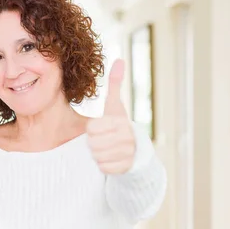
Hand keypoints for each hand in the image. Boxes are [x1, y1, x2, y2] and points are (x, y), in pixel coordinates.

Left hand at [87, 59, 135, 174]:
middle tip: (104, 140)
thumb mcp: (115, 106)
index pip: (92, 129)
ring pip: (97, 156)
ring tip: (108, 149)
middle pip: (93, 144)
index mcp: (120, 121)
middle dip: (95, 143)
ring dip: (99, 154)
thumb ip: (115, 84)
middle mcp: (125, 137)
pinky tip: (112, 159)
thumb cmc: (120, 125)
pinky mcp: (124, 168)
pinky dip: (104, 165)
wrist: (137, 150)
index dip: (93, 130)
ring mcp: (126, 153)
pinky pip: (103, 168)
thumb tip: (119, 60)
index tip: (101, 128)